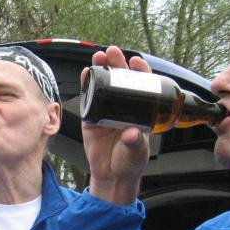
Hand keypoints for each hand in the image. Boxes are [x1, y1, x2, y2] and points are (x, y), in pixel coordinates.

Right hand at [82, 46, 149, 204]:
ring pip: (104, 85)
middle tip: (113, 53)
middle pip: (122, 80)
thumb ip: (134, 143)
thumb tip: (130, 133)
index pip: (143, 86)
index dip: (140, 72)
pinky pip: (89, 99)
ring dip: (101, 69)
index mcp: (141, 111)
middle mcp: (124, 107)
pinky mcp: (92, 118)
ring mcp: (107, 111)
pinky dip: (87, 85)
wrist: (111, 176)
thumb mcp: (136, 153)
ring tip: (99, 57)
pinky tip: (86, 73)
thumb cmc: (130, 163)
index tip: (136, 62)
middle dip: (118, 64)